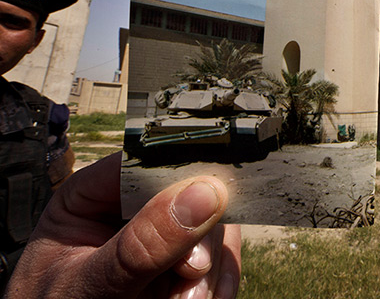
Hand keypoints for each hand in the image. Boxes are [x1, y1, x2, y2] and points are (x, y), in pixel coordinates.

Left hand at [5, 153, 240, 297]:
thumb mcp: (88, 284)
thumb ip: (140, 245)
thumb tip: (205, 193)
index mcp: (92, 195)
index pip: (145, 162)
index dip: (185, 171)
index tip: (215, 193)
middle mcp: (132, 207)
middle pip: (193, 192)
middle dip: (200, 239)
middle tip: (193, 274)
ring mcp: (163, 235)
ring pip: (216, 227)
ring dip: (211, 269)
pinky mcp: (183, 264)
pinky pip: (223, 259)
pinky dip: (220, 282)